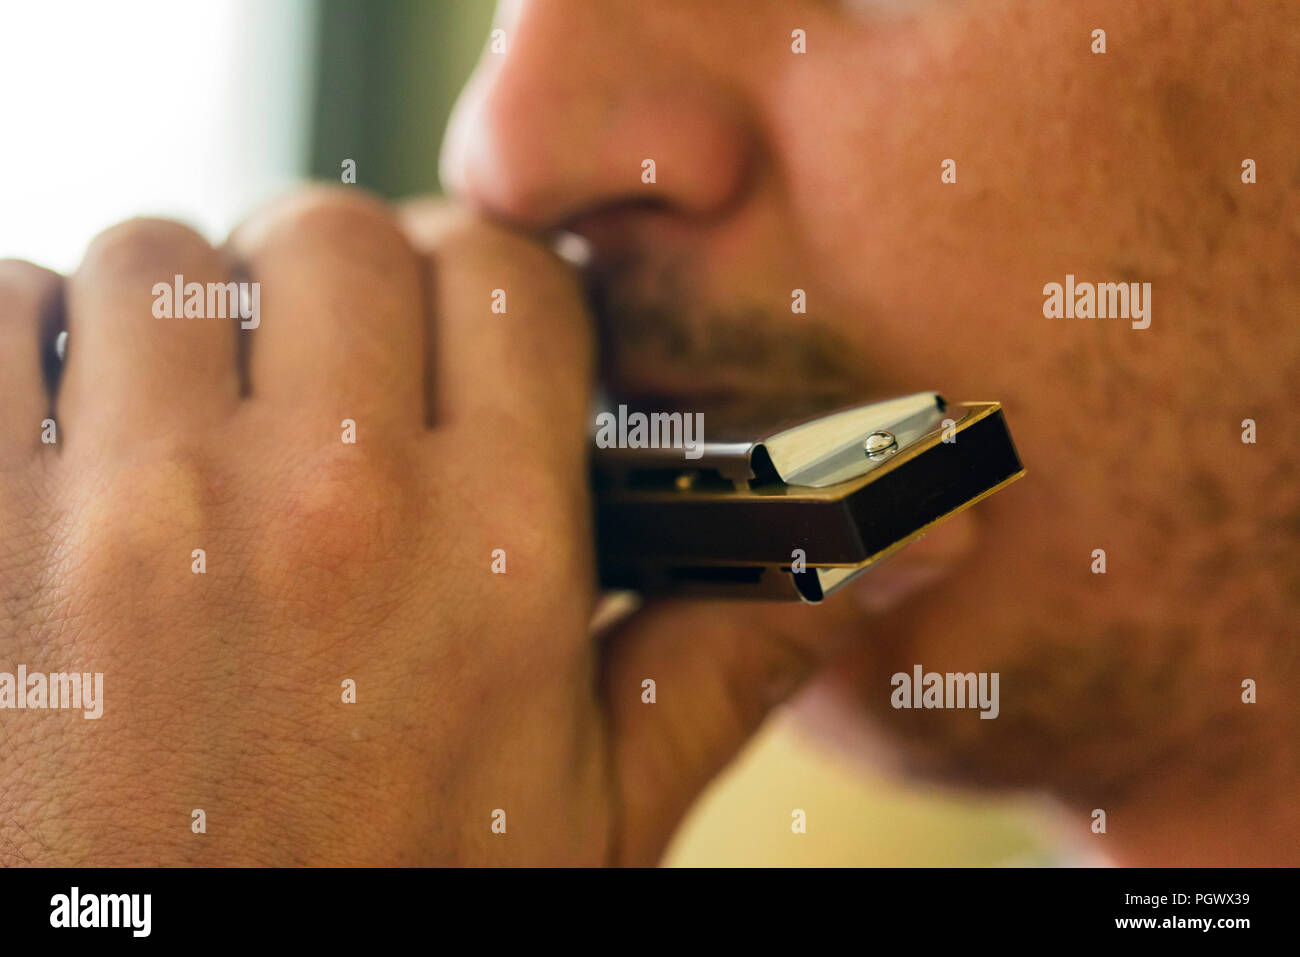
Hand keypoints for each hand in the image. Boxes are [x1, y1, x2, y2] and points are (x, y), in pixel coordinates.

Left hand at [0, 187, 917, 864]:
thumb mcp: (590, 812)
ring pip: (160, 258)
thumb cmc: (384, 912)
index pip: (505, 281)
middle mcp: (325, 509)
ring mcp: (133, 515)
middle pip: (336, 235)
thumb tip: (902, 550)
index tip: (448, 344)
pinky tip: (70, 450)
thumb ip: (730, 654)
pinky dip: (28, 347)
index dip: (478, 296)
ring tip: (191, 427)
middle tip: (319, 380)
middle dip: (335, 286)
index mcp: (495, 559)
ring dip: (180, 318)